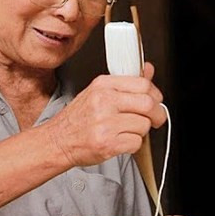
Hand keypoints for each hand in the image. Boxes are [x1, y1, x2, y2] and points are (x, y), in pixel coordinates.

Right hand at [47, 63, 165, 168]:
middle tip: (154, 120)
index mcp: (102, 85)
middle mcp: (103, 101)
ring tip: (125, 131)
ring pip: (144, 125)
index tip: (155, 102)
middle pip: (148, 104)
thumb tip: (148, 70)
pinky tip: (120, 141)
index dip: (155, 95)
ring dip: (140, 131)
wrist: (57, 141)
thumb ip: (125, 83)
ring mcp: (105, 123)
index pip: (143, 84)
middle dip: (157, 115)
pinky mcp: (107, 143)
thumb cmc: (77, 119)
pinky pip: (136, 143)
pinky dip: (132, 145)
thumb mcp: (97, 93)